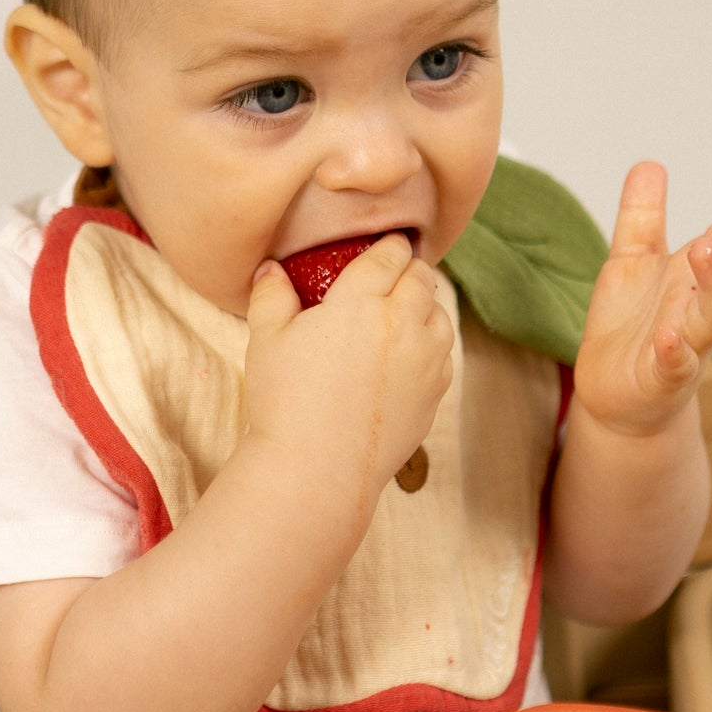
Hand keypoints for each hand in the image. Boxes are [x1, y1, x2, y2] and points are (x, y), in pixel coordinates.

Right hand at [243, 234, 454, 505]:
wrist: (318, 468)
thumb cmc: (286, 401)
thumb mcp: (267, 340)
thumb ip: (271, 296)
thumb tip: (271, 268)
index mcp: (361, 302)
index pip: (386, 257)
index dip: (390, 246)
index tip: (389, 243)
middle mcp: (402, 324)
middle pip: (421, 279)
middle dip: (411, 269)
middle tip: (402, 268)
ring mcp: (425, 359)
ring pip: (440, 314)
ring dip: (428, 304)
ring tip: (412, 306)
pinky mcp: (434, 392)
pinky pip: (444, 354)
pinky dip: (434, 343)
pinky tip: (416, 349)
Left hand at [573, 163, 711, 437]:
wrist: (615, 397)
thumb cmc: (633, 328)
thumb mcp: (632, 262)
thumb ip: (643, 216)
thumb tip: (651, 163)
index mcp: (702, 277)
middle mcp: (702, 308)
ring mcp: (688, 345)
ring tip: (707, 252)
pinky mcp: (662, 378)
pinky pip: (674, 364)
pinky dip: (675, 351)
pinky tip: (669, 336)